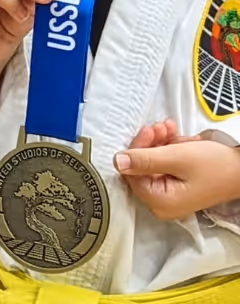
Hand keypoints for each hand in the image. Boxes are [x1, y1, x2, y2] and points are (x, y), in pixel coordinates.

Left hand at [114, 120, 239, 219]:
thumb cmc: (213, 165)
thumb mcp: (176, 158)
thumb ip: (144, 160)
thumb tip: (117, 162)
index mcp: (159, 202)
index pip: (132, 173)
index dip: (137, 149)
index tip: (148, 130)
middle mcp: (161, 204)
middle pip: (141, 167)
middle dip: (151, 143)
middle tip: (161, 126)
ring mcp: (169, 195)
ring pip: (152, 162)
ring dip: (160, 143)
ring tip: (171, 128)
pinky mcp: (176, 185)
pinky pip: (164, 165)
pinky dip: (169, 149)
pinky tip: (179, 138)